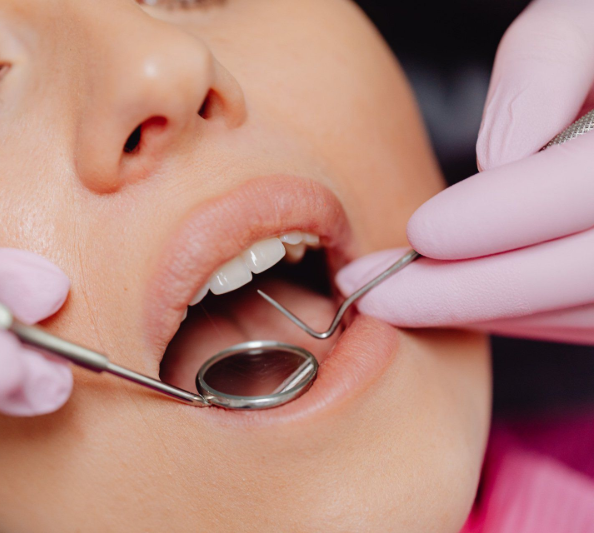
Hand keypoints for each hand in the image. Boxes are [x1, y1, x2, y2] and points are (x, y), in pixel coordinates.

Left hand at [335, 0, 593, 344]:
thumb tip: (497, 158)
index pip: (585, 187)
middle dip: (470, 290)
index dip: (500, 219)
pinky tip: (463, 299)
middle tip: (378, 292)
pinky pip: (590, 318)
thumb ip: (546, 65)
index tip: (420, 229)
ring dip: (487, 312)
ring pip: (586, 310)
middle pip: (584, 272)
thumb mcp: (584, 16)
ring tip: (405, 298)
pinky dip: (523, 317)